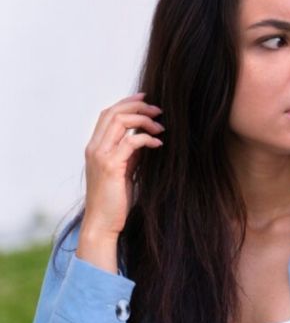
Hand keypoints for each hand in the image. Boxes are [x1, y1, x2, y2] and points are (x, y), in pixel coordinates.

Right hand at [78, 93, 163, 271]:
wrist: (102, 223)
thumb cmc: (114, 199)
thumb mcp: (123, 170)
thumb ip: (130, 153)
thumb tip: (145, 137)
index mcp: (95, 147)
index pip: (107, 114)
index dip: (126, 103)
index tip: (146, 100)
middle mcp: (94, 148)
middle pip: (113, 113)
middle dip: (137, 107)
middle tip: (158, 110)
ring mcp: (100, 156)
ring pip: (119, 122)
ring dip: (143, 120)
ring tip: (161, 127)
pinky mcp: (111, 166)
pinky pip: (131, 142)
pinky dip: (146, 138)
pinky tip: (159, 144)